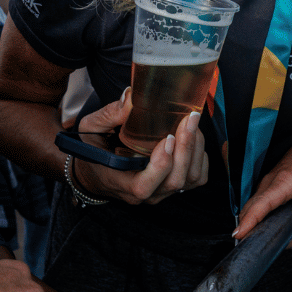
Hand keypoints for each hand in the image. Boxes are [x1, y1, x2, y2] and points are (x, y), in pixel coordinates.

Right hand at [71, 89, 208, 204]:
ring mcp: (161, 192)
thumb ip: (109, 115)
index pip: (144, 186)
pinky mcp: (173, 186)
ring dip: (195, 149)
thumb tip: (131, 98)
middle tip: (189, 119)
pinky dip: (200, 157)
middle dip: (186, 148)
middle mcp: (145, 194)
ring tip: (191, 124)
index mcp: (121, 183)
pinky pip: (197, 177)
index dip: (160, 165)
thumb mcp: (91, 129)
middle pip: (174, 180)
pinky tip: (193, 138)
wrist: (97, 171)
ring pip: (190, 178)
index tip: (168, 138)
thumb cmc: (93, 150)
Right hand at [233, 131, 291, 240]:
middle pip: (252, 210)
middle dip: (257, 232)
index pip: (261, 203)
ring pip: (254, 210)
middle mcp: (270, 182)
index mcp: (283, 180)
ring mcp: (267, 184)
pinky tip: (286, 230)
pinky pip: (260, 207)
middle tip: (280, 246)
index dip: (249, 220)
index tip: (239, 235)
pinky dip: (265, 221)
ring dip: (263, 228)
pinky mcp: (268, 188)